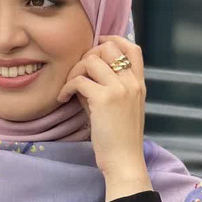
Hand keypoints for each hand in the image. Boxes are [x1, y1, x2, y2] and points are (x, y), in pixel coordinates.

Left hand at [56, 35, 146, 176]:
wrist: (124, 161)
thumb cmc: (118, 139)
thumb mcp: (117, 109)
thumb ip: (104, 89)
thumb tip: (81, 76)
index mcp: (139, 84)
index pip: (133, 48)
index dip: (113, 40)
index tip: (96, 46)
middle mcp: (132, 82)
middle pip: (108, 48)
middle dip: (87, 56)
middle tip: (76, 74)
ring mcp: (119, 89)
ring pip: (91, 60)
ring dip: (74, 72)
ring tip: (68, 89)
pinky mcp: (104, 99)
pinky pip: (79, 81)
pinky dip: (66, 87)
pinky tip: (63, 98)